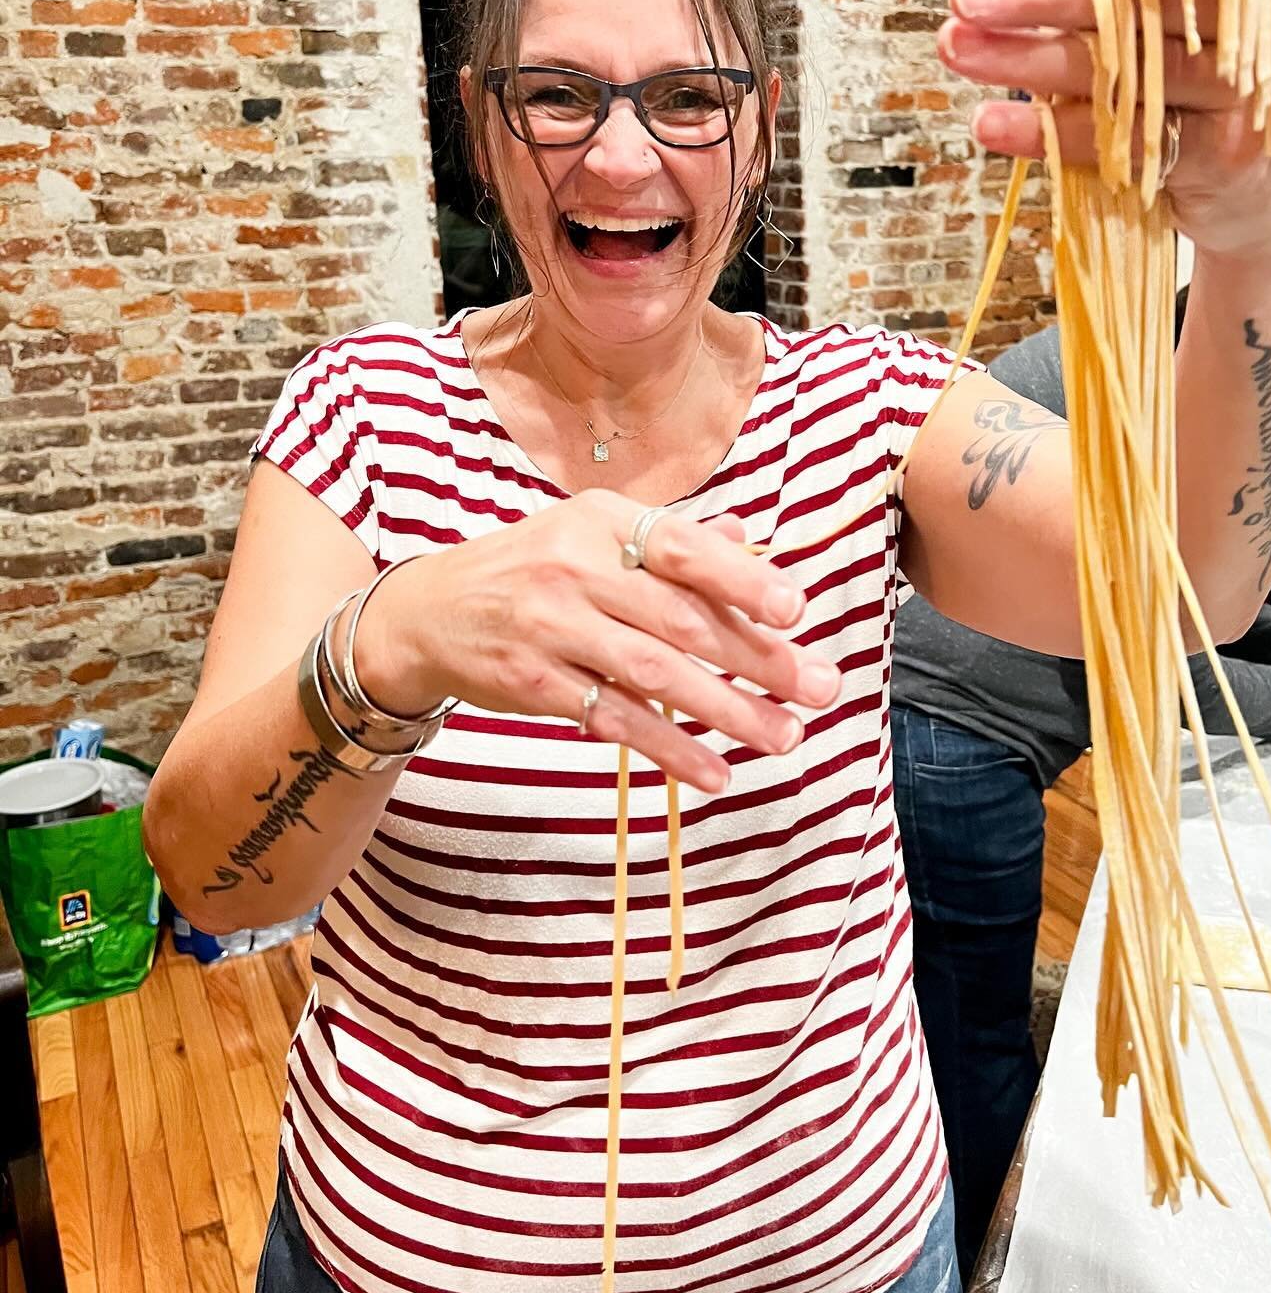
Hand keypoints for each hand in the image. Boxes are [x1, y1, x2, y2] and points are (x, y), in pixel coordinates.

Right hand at [354, 492, 840, 794]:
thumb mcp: (591, 533)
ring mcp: (552, 626)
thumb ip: (671, 541)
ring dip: (727, 710)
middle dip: (758, 657)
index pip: (684, 547)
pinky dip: (670, 749)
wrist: (429, 612)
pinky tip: (715, 771)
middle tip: (819, 687)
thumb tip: (750, 541)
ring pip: (655, 673)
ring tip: (783, 735)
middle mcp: (576, 566)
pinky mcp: (535, 682)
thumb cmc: (531, 568)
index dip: (744, 579)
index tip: (797, 609)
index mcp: (601, 520)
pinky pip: (615, 720)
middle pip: (682, 617)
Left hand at [936, 0, 1270, 264]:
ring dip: (1028, 62)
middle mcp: (1260, 22)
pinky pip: (1119, 142)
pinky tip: (991, 122)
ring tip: (955, 46)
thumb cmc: (1225, 72)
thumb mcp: (1199, 6)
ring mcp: (1243, 96)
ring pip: (1123, 71)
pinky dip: (1049, 133)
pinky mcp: (1216, 161)